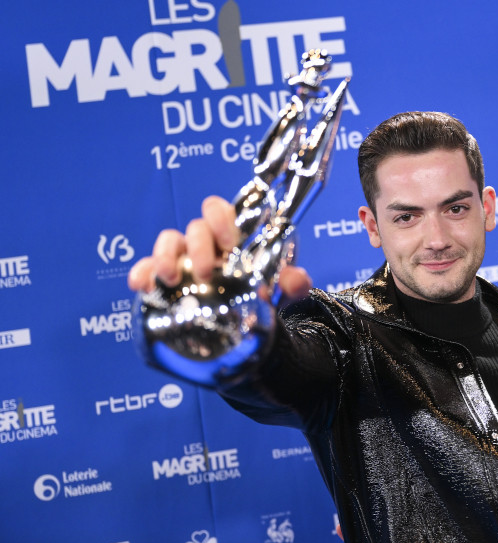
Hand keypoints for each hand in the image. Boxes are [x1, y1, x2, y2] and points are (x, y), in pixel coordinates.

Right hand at [127, 196, 312, 302]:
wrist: (246, 317)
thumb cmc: (261, 289)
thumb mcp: (280, 287)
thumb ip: (292, 282)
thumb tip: (296, 281)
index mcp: (231, 235)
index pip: (218, 210)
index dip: (221, 220)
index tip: (231, 244)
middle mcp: (205, 242)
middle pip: (194, 228)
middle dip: (199, 248)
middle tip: (205, 273)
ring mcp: (183, 258)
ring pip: (168, 242)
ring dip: (166, 257)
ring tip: (170, 279)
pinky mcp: (166, 277)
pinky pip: (147, 268)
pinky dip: (142, 273)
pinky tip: (141, 285)